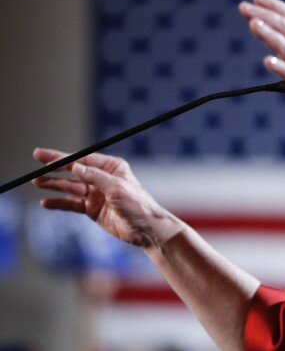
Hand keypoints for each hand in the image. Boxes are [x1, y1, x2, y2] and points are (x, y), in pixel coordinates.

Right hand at [31, 148, 181, 248]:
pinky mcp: (92, 209)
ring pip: (70, 187)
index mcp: (111, 168)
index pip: (82, 159)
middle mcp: (102, 179)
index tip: (43, 156)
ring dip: (54, 185)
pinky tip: (46, 202)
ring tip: (37, 182)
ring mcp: (96, 194)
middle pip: (73, 171)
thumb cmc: (139, 206)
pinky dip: (59, 203)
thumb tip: (76, 166)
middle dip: (54, 168)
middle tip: (36, 165)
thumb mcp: (118, 189)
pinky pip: (72, 204)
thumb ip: (96, 178)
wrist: (146, 230)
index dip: (62, 158)